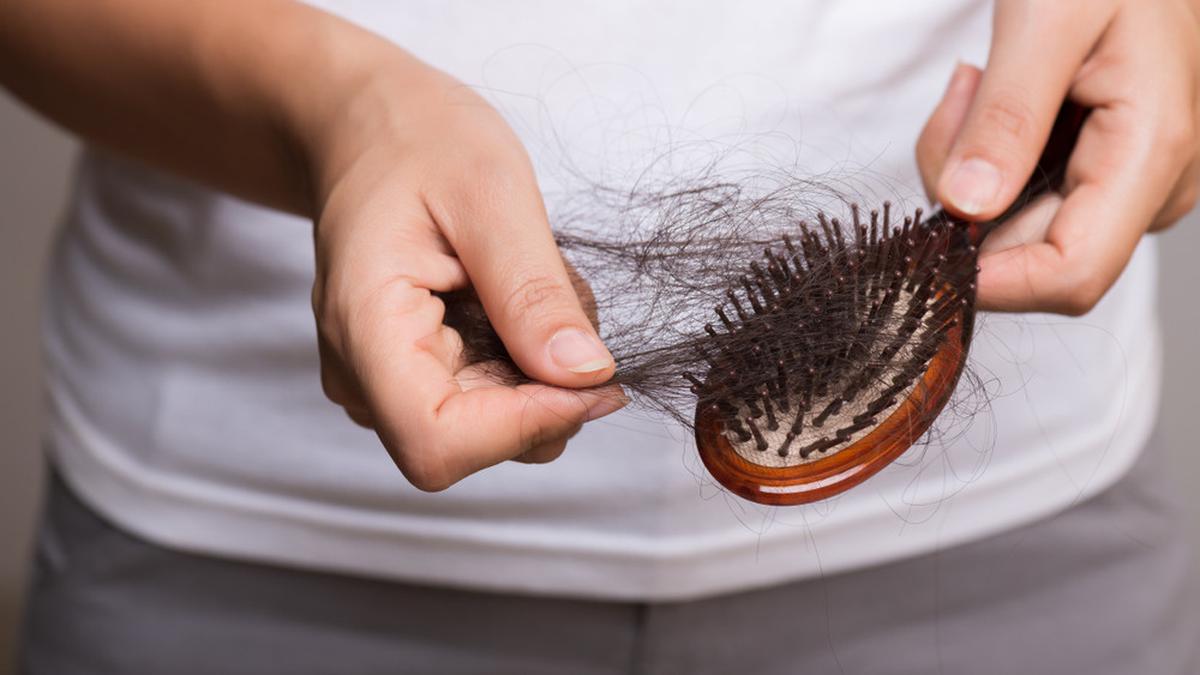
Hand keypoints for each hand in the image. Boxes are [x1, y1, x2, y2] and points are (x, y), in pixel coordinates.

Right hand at [305, 54, 624, 490]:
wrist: (370, 128)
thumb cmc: (418, 141)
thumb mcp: (491, 193)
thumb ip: (534, 291)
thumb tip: (585, 375)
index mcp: (366, 328)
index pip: (439, 443)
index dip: (526, 425)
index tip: (592, 375)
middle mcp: (362, 375)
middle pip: (474, 445)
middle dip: (546, 389)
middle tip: (563, 297)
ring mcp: (383, 384)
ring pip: (493, 432)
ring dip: (542, 375)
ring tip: (532, 287)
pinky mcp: (411, 379)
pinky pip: (489, 404)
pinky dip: (526, 365)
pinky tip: (515, 304)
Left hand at [916, 0, 1199, 314]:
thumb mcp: (1046, 20)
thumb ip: (1007, 117)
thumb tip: (968, 208)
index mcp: (1154, 151)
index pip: (1071, 275)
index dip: (991, 279)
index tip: (925, 239)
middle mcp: (1150, 187)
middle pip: (1027, 252)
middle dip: (962, 192)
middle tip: (961, 96)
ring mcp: (1125, 186)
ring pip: (1010, 225)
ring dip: (967, 165)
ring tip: (979, 82)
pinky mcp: (1096, 175)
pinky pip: (1015, 197)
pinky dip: (980, 156)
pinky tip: (991, 95)